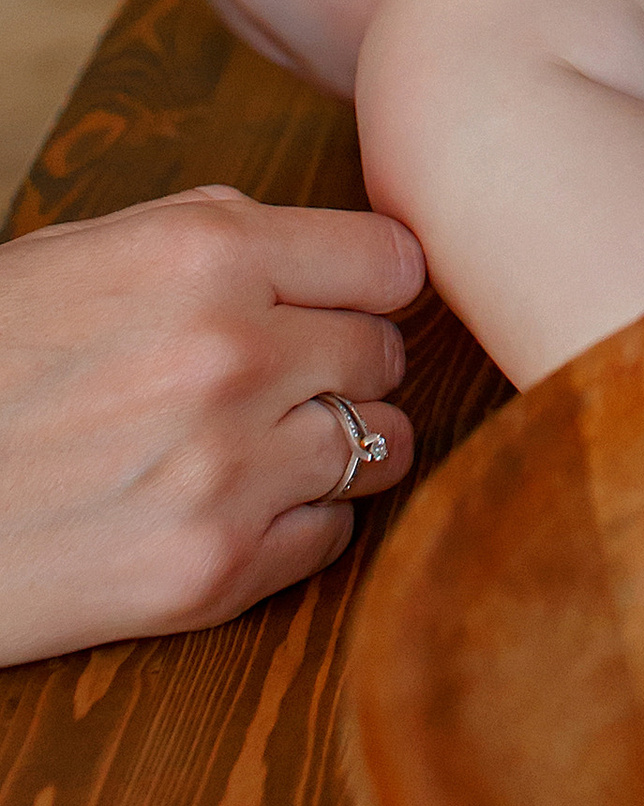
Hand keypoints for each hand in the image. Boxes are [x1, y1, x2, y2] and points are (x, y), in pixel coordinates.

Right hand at [0, 188, 422, 664]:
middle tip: (287, 382)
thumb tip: (334, 250)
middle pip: (387, 355)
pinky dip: (297, 526)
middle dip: (347, 365)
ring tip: (268, 446)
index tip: (350, 304)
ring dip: (339, 448)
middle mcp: (232, 356)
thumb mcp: (87, 252)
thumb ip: (219, 231)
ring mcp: (227, 471)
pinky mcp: (210, 573)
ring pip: (381, 448)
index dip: (372, 286)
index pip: (394, 263)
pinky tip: (229, 507)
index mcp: (206, 255)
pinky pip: (331, 537)